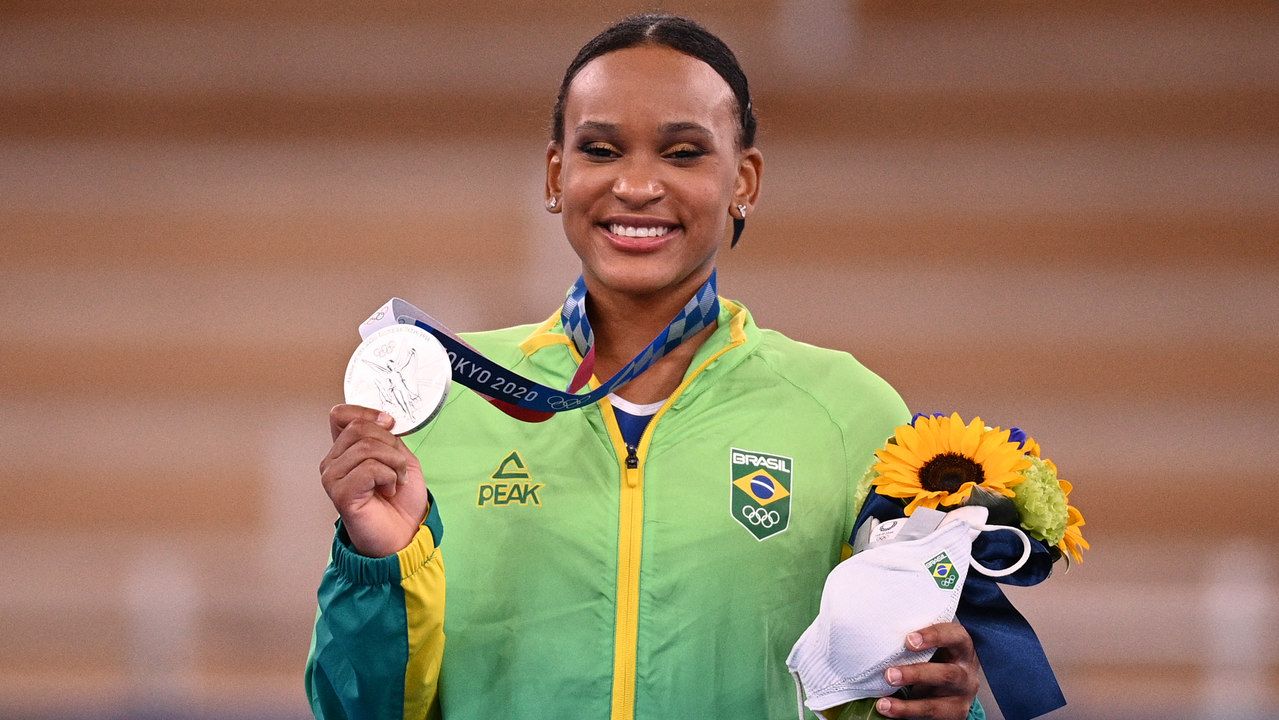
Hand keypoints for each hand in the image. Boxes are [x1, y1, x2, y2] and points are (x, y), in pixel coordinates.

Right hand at [319, 404, 428, 556]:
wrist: (406, 533)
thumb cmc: (401, 500)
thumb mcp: (399, 457)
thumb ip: (386, 436)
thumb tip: (383, 418)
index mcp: (344, 451)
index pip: (341, 414)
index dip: (367, 413)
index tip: (390, 424)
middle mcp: (332, 463)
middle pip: (359, 428)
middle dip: (390, 444)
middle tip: (398, 467)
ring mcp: (332, 478)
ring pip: (366, 447)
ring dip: (394, 463)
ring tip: (395, 481)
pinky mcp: (340, 493)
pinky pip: (369, 468)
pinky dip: (389, 477)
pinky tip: (388, 491)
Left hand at [876, 622, 979, 718]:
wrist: (954, 685)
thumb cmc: (937, 657)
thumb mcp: (933, 646)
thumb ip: (916, 643)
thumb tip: (879, 639)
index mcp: (962, 648)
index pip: (955, 636)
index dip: (933, 636)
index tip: (908, 640)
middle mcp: (966, 673)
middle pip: (947, 674)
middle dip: (916, 675)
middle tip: (889, 675)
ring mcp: (962, 698)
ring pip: (936, 705)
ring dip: (907, 707)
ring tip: (883, 704)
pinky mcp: (955, 716)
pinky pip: (931, 719)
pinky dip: (907, 716)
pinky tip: (890, 712)